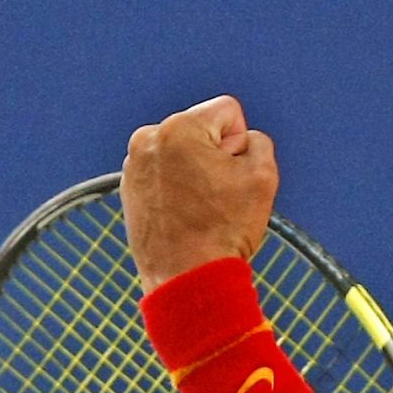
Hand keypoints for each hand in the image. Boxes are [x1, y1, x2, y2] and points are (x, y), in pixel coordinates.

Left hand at [121, 95, 278, 291]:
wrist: (187, 280)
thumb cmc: (224, 230)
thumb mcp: (263, 176)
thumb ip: (258, 142)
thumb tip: (241, 141)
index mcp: (179, 128)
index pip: (228, 112)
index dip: (241, 143)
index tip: (233, 176)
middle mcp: (148, 139)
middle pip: (203, 131)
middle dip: (217, 156)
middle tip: (218, 197)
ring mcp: (134, 165)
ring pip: (185, 153)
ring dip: (198, 172)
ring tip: (201, 209)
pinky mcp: (129, 189)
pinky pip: (166, 174)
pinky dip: (179, 189)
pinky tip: (186, 216)